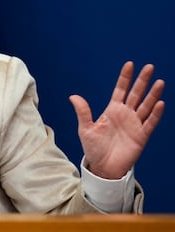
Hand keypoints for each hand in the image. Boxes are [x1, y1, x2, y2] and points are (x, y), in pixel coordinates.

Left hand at [69, 62, 164, 178]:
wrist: (103, 167)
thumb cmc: (93, 148)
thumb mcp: (86, 128)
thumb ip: (83, 112)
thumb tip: (73, 96)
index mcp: (112, 110)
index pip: (120, 90)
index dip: (125, 78)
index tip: (130, 64)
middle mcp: (125, 115)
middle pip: (136, 94)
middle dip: (142, 81)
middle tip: (149, 67)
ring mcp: (134, 124)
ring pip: (145, 106)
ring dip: (152, 94)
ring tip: (159, 82)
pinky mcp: (141, 136)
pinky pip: (150, 123)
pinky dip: (155, 114)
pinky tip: (159, 103)